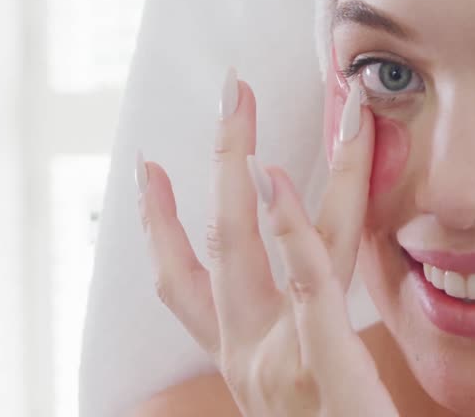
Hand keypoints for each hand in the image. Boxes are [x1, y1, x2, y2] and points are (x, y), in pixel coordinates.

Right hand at [137, 71, 396, 415]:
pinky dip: (289, 231)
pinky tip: (280, 181)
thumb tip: (300, 271)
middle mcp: (251, 355)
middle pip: (220, 243)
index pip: (185, 284)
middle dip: (220, 164)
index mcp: (245, 357)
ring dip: (255, 170)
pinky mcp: (329, 367)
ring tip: (254, 108)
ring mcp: (283, 361)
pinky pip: (307, 287)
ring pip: (258, 248)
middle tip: (228, 93)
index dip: (156, 226)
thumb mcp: (305, 381)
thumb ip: (300, 326)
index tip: (144, 170)